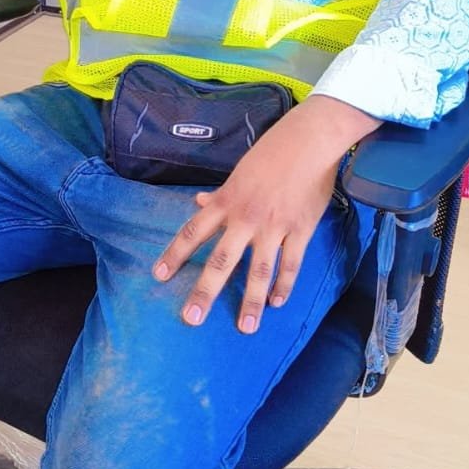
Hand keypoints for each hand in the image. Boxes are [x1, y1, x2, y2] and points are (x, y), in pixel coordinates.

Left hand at [153, 95, 379, 332]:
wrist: (309, 141)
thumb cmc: (273, 153)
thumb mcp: (240, 172)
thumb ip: (221, 195)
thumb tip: (199, 203)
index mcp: (227, 202)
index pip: (193, 231)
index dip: (175, 254)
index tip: (159, 275)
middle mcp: (245, 219)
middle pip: (221, 260)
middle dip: (205, 291)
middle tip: (192, 318)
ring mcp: (273, 227)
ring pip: (259, 271)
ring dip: (251, 302)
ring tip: (245, 327)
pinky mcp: (300, 230)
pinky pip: (291, 264)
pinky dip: (284, 285)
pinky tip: (277, 303)